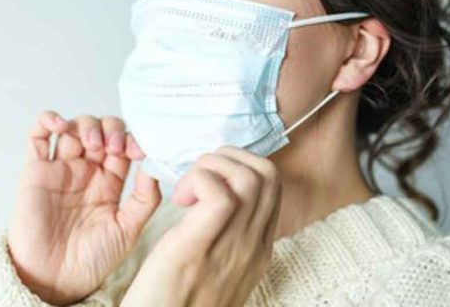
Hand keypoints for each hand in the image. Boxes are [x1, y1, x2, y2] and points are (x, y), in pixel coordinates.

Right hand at [8, 111, 161, 305]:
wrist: (56, 280)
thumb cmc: (92, 259)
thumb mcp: (129, 229)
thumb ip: (145, 199)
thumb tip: (154, 166)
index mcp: (110, 181)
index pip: (124, 145)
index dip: (132, 140)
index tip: (138, 150)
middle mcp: (86, 171)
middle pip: (101, 129)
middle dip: (111, 129)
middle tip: (113, 146)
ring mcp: (61, 168)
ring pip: (74, 127)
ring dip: (86, 124)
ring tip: (93, 143)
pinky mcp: (36, 171)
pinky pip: (37, 136)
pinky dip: (47, 120)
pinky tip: (60, 125)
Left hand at [120, 146, 281, 306]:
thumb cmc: (176, 300)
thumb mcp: (216, 266)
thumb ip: (226, 235)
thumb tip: (215, 196)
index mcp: (258, 248)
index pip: (272, 186)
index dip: (240, 166)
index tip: (210, 176)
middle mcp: (253, 246)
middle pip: (267, 174)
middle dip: (229, 157)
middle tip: (198, 175)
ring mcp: (232, 248)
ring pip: (249, 177)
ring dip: (212, 166)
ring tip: (187, 188)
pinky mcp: (199, 248)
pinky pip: (219, 195)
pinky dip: (199, 180)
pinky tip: (179, 198)